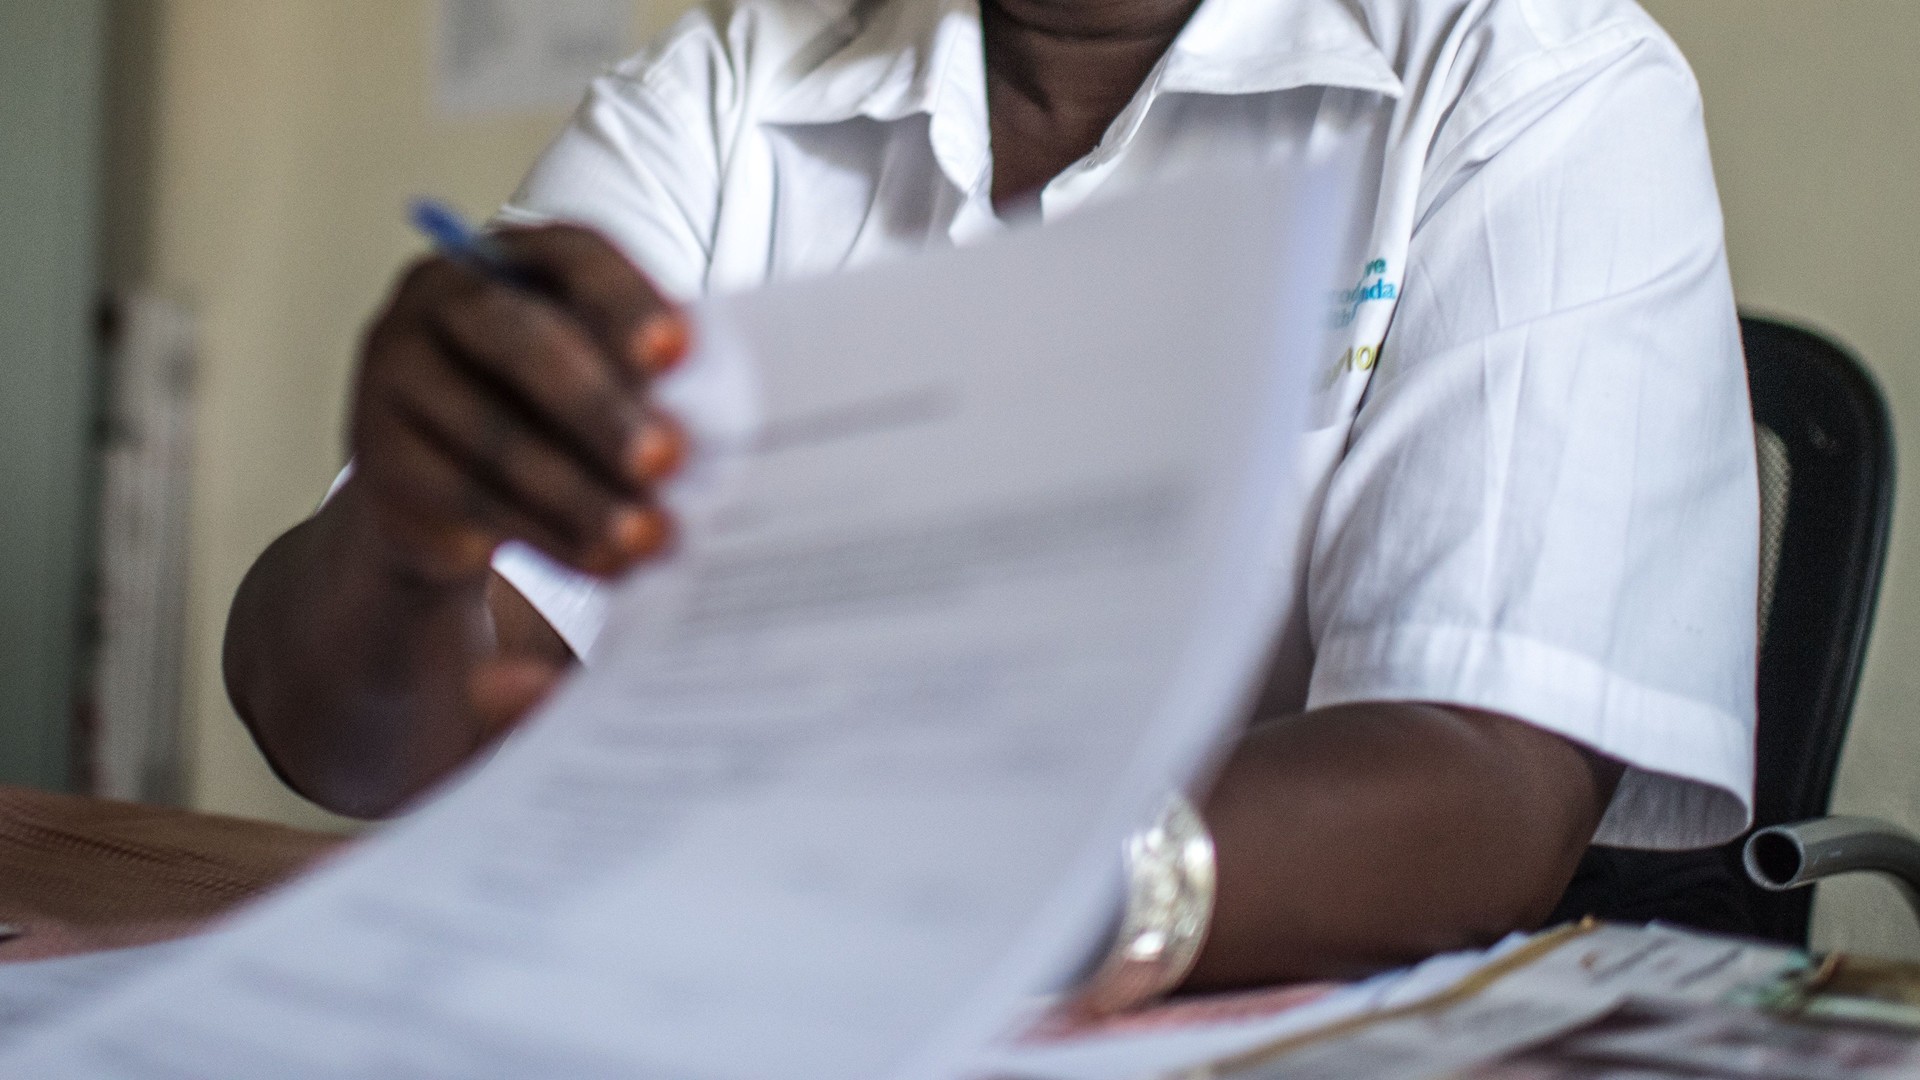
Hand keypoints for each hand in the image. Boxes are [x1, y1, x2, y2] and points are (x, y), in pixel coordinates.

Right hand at [347, 223, 688, 582]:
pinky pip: (470, 500)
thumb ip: (640, 382)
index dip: (626, 302)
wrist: (441, 492)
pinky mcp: (380, 463)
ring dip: (580, 493)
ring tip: (647, 534)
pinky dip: (547, 536)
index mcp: (506, 257)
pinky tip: (603, 562)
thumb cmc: (548, 414)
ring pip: (494, 436)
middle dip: (600, 407)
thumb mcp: (592, 379)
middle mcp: (435, 301)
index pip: (573, 258)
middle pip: (521, 342)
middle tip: (666, 459)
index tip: (677, 353)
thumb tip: (712, 423)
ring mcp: (394, 378)